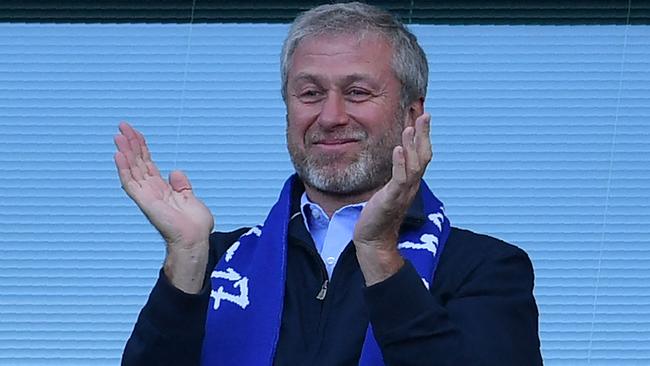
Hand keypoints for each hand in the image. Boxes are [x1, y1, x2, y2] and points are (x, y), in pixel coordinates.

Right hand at [114, 122, 213, 292]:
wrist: (195, 239)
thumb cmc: (194, 224)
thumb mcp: (190, 198)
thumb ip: (181, 185)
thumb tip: (175, 171)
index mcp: (161, 188)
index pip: (147, 163)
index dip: (141, 147)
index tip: (134, 132)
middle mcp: (151, 190)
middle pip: (137, 162)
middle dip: (130, 144)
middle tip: (122, 126)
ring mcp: (146, 195)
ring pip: (131, 169)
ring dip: (125, 151)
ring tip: (119, 135)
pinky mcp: (144, 201)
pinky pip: (130, 182)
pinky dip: (124, 169)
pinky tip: (118, 155)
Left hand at [353, 113, 431, 284]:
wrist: (373, 240)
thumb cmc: (378, 215)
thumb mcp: (388, 190)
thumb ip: (394, 176)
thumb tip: (395, 160)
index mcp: (410, 182)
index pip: (421, 155)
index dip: (423, 136)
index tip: (421, 117)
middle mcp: (411, 186)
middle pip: (424, 156)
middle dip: (424, 135)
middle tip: (425, 114)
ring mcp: (403, 193)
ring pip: (415, 166)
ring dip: (412, 145)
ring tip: (411, 127)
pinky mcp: (392, 200)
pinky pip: (399, 179)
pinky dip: (400, 163)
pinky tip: (397, 149)